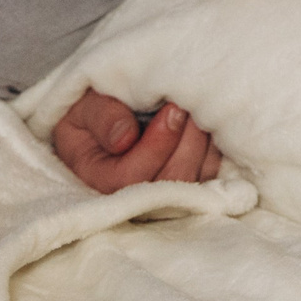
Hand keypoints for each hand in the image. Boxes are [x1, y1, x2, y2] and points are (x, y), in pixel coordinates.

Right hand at [49, 88, 223, 193]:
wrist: (111, 111)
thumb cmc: (95, 108)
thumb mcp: (86, 107)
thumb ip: (102, 118)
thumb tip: (124, 137)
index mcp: (99, 178)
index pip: (130, 177)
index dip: (156, 145)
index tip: (172, 108)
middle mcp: (131, 193)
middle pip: (168, 182)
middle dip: (186, 142)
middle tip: (191, 107)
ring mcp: (162, 192)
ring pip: (193, 181)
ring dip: (203, 144)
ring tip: (201, 110)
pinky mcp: (187, 183)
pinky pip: (209, 175)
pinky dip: (214, 149)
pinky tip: (211, 122)